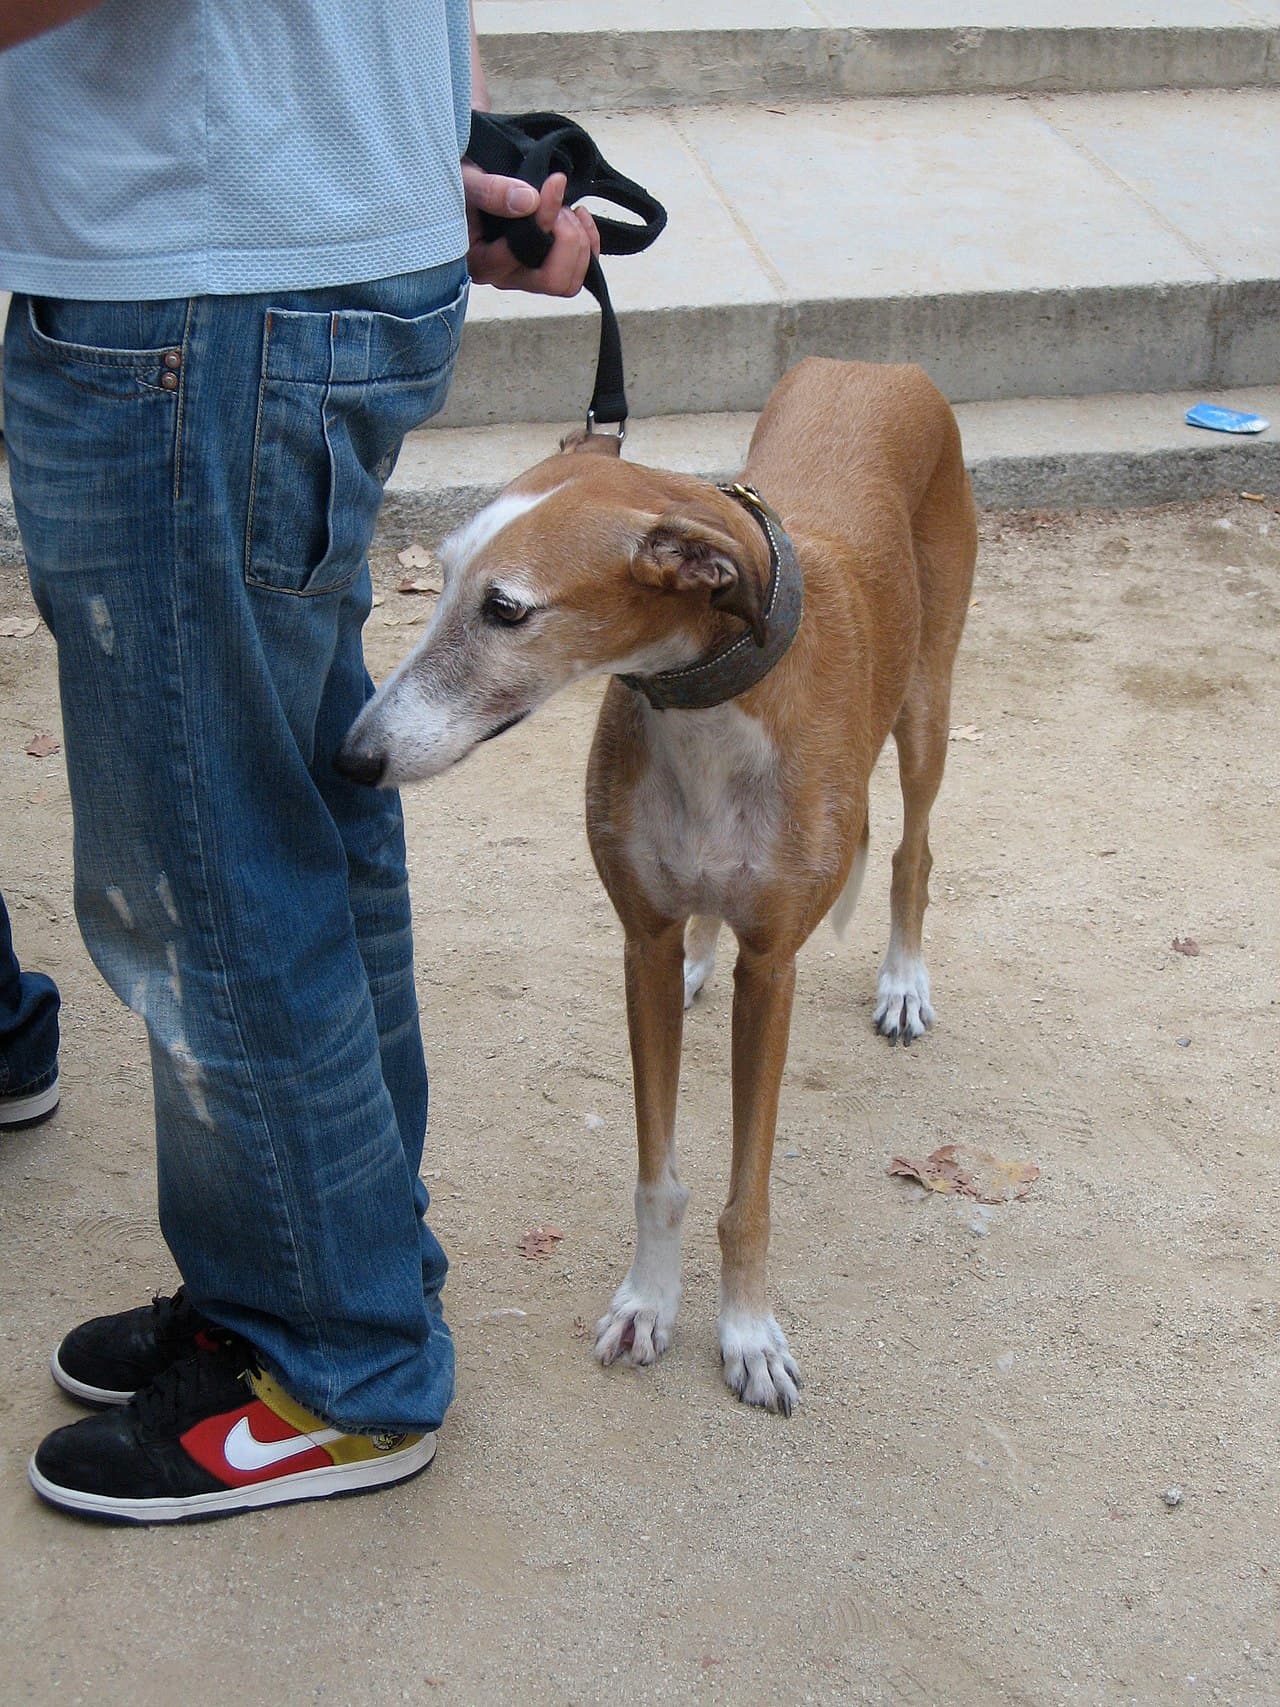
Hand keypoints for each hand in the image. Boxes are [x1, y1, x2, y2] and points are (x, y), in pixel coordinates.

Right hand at [462, 166, 599, 297]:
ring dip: (578, 241)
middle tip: (560, 206)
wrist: (462, 186)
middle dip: (569, 238)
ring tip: (565, 208)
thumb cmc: (459, 186)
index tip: (554, 182)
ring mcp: (524, 276)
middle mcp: (504, 277)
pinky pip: (577, 274)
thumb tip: (528, 201)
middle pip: (555, 281)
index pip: (525, 252)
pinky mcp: (540, 268)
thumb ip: (490, 191)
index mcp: (483, 262)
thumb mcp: (466, 180)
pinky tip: (579, 215)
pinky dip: (587, 244)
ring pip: (569, 282)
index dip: (548, 217)